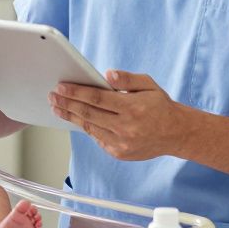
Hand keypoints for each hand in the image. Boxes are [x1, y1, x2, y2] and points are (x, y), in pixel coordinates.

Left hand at [48, 70, 183, 160]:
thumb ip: (127, 79)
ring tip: (57, 107)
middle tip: (52, 96)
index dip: (76, 92)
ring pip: (89, 127)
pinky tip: (75, 118)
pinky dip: (85, 127)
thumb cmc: (160, 106)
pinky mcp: (119, 153)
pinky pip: (97, 138)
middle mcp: (126, 127)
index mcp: (132, 108)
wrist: (176, 134)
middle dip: (67, 104)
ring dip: (71, 117)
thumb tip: (107, 74)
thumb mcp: (149, 85)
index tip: (61, 87)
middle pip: (88, 114)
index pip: (97, 98)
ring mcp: (121, 143)